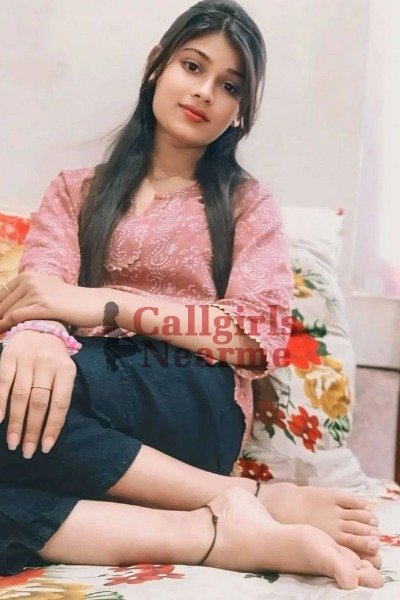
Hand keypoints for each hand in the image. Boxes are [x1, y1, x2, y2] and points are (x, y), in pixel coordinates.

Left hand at [0, 272, 108, 330]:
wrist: (93, 304)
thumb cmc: (70, 303)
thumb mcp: (45, 293)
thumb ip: (26, 298)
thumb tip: (5, 312)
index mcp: (28, 276)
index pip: (1, 293)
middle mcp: (30, 280)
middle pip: (1, 302)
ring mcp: (36, 292)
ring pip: (6, 310)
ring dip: (1, 323)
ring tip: (0, 333)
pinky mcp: (43, 306)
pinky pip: (15, 317)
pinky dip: (6, 326)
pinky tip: (4, 334)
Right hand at [0, 329, 76, 457]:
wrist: (40, 326)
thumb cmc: (54, 358)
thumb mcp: (65, 371)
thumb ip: (60, 394)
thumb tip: (51, 429)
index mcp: (66, 370)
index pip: (60, 404)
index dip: (52, 427)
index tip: (46, 448)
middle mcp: (47, 364)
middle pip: (39, 403)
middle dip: (32, 430)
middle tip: (27, 451)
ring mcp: (27, 360)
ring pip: (20, 396)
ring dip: (15, 422)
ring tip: (12, 443)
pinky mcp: (8, 357)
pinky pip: (3, 382)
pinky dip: (0, 403)